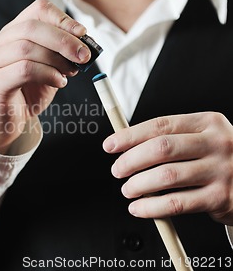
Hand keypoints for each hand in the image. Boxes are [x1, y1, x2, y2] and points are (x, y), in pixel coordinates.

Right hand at [0, 0, 90, 153]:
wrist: (4, 123)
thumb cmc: (25, 94)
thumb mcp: (48, 68)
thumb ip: (60, 55)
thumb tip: (85, 45)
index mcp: (12, 34)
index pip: (37, 10)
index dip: (62, 19)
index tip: (82, 34)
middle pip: (32, 27)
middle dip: (64, 39)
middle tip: (84, 55)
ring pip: (27, 48)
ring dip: (57, 59)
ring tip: (70, 72)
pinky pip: (24, 70)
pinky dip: (48, 74)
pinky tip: (58, 83)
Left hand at [103, 112, 232, 225]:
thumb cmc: (221, 159)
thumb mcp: (204, 138)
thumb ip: (171, 138)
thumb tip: (125, 144)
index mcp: (208, 123)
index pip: (161, 125)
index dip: (129, 135)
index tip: (110, 145)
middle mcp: (217, 143)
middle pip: (161, 148)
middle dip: (130, 161)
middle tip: (117, 170)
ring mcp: (221, 171)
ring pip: (165, 177)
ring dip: (138, 185)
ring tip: (128, 190)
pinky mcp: (221, 198)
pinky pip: (175, 204)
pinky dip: (150, 207)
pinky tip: (140, 208)